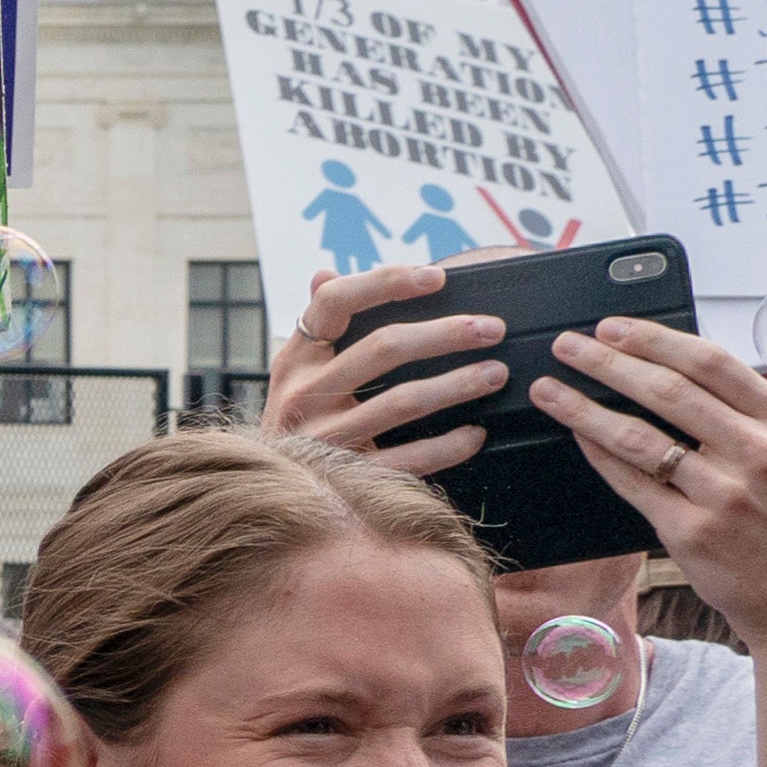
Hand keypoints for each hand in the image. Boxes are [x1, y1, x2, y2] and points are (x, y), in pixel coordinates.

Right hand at [264, 259, 503, 475]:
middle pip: (382, 348)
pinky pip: (410, 459)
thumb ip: (318, 325)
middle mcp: (303, 394)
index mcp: (295, 358)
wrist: (271, 493)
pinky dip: (448, 446)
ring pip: (403, 402)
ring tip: (495, 373)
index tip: (436, 276)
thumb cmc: (301, 417)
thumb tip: (324, 272)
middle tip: (492, 329)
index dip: (386, 282)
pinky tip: (475, 433)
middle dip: (445, 334)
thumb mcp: (296, 372)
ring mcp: (324, 438)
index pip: (335, 302)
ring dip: (457, 385)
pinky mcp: (349, 476)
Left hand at [534, 319, 766, 641]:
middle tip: (565, 345)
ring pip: (637, 437)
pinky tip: (576, 436)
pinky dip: (598, 454)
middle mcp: (759, 453)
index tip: (611, 326)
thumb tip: (676, 368)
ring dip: (583, 408)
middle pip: (666, 391)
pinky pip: (632, 484)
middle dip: (607, 362)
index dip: (654, 339)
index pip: (710, 362)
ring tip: (548, 390)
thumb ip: (747, 416)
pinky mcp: (691, 534)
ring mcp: (725, 495)